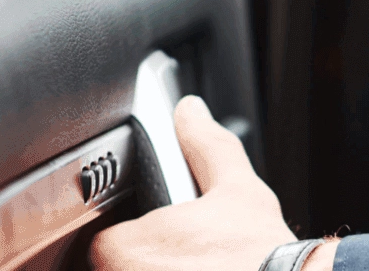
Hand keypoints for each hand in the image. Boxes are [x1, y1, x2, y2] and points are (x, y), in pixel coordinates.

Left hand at [92, 96, 334, 269]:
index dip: (137, 240)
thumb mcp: (237, 190)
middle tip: (189, 260)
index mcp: (124, 249)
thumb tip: (191, 113)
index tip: (164, 242)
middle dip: (148, 265)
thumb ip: (206, 147)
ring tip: (201, 269)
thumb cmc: (263, 257)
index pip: (106, 243)